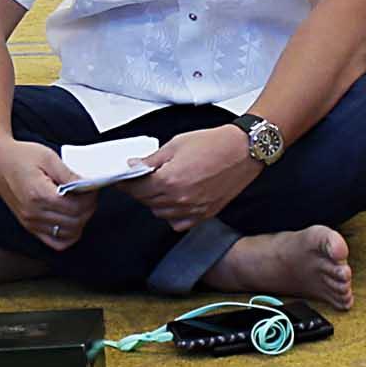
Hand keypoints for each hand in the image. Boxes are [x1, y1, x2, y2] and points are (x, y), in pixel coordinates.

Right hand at [0, 139, 85, 248]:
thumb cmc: (20, 157)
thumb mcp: (48, 157)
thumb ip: (69, 174)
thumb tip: (89, 184)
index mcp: (39, 195)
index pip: (76, 207)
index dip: (90, 198)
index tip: (92, 187)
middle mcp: (34, 213)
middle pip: (75, 222)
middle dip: (88, 208)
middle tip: (89, 194)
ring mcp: (30, 223)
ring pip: (68, 235)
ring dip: (80, 221)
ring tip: (80, 205)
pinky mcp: (30, 227)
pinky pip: (55, 242)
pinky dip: (68, 235)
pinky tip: (70, 219)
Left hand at [122, 126, 259, 232]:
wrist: (243, 151)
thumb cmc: (215, 144)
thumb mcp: (176, 144)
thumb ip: (152, 159)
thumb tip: (135, 166)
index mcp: (170, 180)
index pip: (136, 189)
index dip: (126, 183)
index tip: (122, 179)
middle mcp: (180, 199)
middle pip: (146, 201)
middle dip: (140, 190)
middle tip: (142, 178)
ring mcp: (192, 210)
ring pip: (160, 213)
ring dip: (155, 201)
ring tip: (162, 185)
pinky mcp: (204, 215)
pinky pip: (178, 222)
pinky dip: (172, 213)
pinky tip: (176, 199)